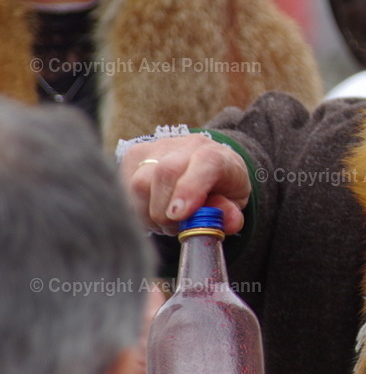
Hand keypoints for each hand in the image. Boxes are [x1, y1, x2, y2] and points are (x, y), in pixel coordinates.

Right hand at [119, 134, 250, 234]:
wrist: (203, 161)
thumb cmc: (219, 186)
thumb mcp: (233, 202)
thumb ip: (230, 213)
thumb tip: (227, 222)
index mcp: (216, 155)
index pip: (205, 163)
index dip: (190, 189)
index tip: (179, 214)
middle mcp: (187, 146)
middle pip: (165, 173)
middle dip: (164, 211)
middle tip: (175, 227)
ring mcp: (157, 147)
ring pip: (139, 183)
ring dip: (149, 213)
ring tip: (166, 220)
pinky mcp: (134, 154)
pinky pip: (124, 187)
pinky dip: (136, 208)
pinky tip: (152, 210)